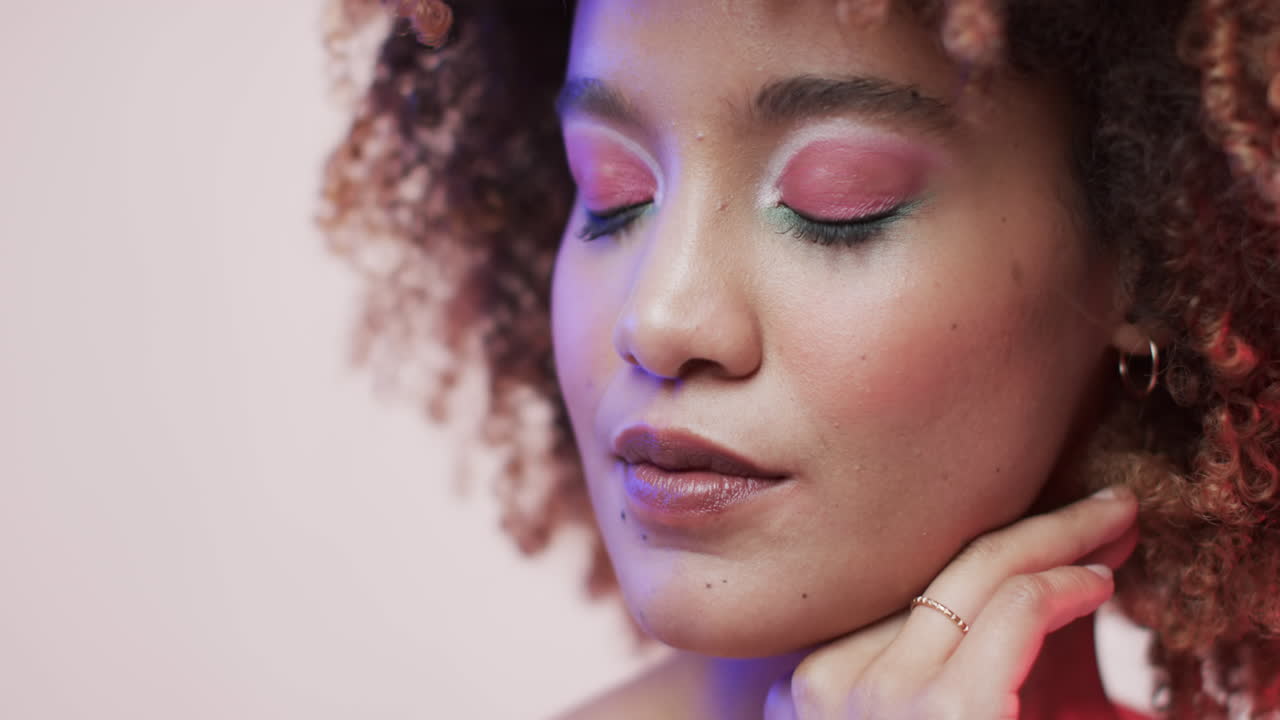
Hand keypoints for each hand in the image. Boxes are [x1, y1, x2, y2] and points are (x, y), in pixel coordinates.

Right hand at [763, 486, 1139, 719]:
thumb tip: (990, 615)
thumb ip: (932, 683)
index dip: (977, 557)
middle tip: (1101, 506)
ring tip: (1111, 526)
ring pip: (969, 580)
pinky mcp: (940, 717)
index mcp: (808, 695)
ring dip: (1051, 543)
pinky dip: (1057, 587)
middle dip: (1025, 529)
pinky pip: (1006, 616)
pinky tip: (1094, 583)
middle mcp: (820, 688)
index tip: (1044, 540)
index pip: (898, 598)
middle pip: (929, 577)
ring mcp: (869, 701)